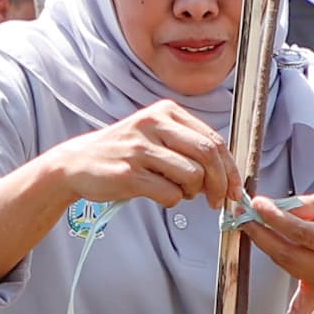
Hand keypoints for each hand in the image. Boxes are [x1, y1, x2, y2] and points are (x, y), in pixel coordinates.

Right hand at [54, 101, 244, 211]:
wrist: (77, 162)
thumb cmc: (123, 152)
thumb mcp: (155, 136)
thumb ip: (187, 146)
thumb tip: (225, 173)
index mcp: (165, 112)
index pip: (213, 139)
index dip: (230, 168)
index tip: (235, 189)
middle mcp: (153, 125)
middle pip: (208, 154)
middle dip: (221, 183)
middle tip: (218, 201)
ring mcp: (140, 148)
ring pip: (192, 174)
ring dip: (192, 192)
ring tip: (179, 192)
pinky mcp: (129, 173)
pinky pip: (169, 193)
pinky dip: (172, 200)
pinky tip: (159, 195)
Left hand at [247, 191, 313, 313]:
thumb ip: (297, 207)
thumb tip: (264, 210)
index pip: (304, 234)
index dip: (277, 220)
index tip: (256, 205)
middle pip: (292, 255)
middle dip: (264, 235)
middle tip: (244, 217)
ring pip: (290, 269)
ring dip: (267, 250)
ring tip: (251, 228)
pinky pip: (301, 312)